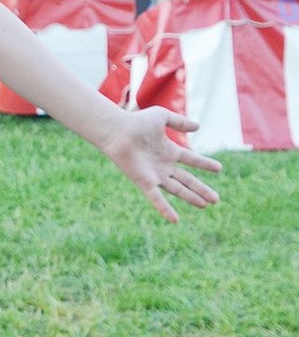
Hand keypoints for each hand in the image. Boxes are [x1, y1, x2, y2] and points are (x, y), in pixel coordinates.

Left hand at [101, 106, 221, 222]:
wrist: (117, 131)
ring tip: (205, 205)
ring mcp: (154, 175)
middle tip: (216, 200)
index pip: (190, 159)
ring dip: (191, 198)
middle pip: (186, 180)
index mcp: (168, 151)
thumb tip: (198, 126)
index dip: (204, 164)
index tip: (219, 168)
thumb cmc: (136, 122)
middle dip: (201, 189)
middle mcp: (163, 165)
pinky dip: (165, 208)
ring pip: (176, 190)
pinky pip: (156, 198)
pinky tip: (174, 220)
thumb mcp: (161, 117)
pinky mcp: (144, 182)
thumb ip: (179, 122)